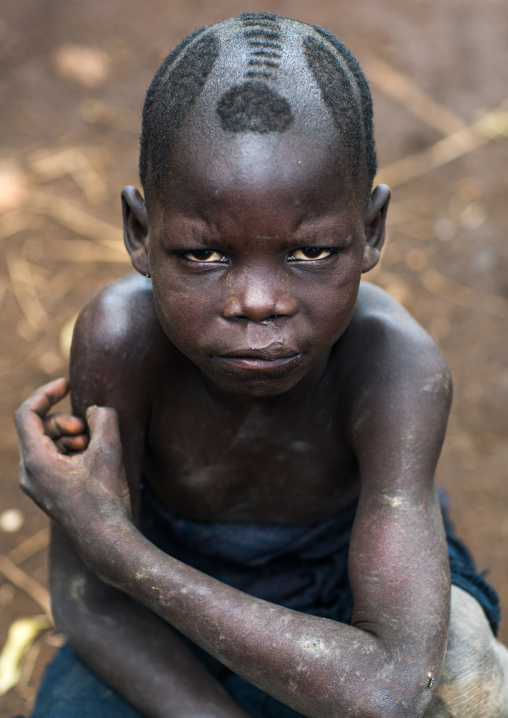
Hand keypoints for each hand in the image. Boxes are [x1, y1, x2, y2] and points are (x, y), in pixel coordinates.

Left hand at [14, 378, 131, 566]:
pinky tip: (93, 459)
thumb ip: (104, 419)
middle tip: (89, 430)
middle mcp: (30, 472)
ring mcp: (38, 484)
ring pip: (47, 443)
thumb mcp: (109, 451)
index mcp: (36, 461)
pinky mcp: (49, 491)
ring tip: (93, 445)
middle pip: (39, 427)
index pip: (27, 414)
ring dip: (71, 435)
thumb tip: (96, 410)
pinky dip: (72, 451)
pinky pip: (54, 458)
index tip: (67, 384)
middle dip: (66, 420)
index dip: (46, 393)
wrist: (106, 542)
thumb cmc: (105, 498)